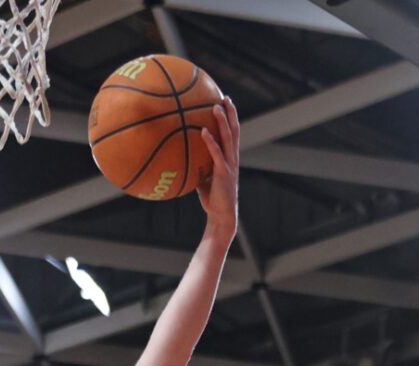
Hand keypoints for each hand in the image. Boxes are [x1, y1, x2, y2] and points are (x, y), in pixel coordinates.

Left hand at [197, 98, 238, 238]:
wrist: (221, 216)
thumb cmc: (212, 199)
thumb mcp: (203, 179)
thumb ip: (198, 166)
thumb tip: (183, 158)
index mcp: (230, 158)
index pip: (232, 134)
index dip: (230, 118)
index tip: (225, 103)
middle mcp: (232, 158)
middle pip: (234, 130)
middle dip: (231, 113)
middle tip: (225, 97)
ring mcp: (229, 164)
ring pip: (228, 138)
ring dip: (223, 121)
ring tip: (216, 107)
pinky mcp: (223, 173)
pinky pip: (216, 153)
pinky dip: (210, 142)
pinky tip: (203, 131)